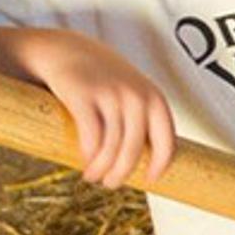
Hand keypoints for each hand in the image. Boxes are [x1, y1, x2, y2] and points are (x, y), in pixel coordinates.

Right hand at [19, 30, 176, 188]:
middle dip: (121, 173)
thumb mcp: (133, 92)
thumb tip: (149, 161)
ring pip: (111, 147)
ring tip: (93, 176)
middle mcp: (135, 96)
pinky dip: (89, 155)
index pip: (167, 141)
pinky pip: (91, 136)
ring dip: (101, 169)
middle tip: (110, 184)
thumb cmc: (104, 80)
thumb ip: (144, 119)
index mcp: (154, 98)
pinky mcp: (83, 96)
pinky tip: (85, 162)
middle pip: (133, 150)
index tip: (150, 180)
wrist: (67, 51)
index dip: (160, 164)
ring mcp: (109, 94)